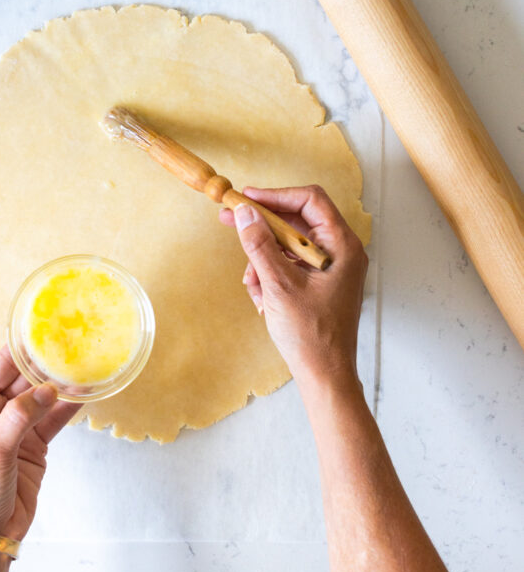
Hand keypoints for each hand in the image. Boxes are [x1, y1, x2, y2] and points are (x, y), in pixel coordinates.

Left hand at [0, 347, 79, 540]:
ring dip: (61, 385)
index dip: (21, 347)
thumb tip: (48, 389)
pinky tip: (85, 394)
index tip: (44, 329)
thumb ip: (21, 415)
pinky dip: (68, 407)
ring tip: (85, 365)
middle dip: (46, 364)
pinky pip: (53, 419)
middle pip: (24, 378)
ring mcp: (15, 427)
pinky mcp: (33, 445)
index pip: (0, 365)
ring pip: (42, 397)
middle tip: (72, 345)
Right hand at [219, 185, 367, 393]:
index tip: (247, 197)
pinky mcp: (318, 283)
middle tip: (231, 219)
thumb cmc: (312, 334)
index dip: (276, 195)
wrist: (325, 376)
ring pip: (288, 245)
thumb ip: (260, 245)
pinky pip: (289, 265)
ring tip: (252, 281)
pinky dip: (270, 274)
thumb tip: (245, 212)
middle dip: (263, 225)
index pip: (310, 200)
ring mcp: (329, 268)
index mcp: (342, 245)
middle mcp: (339, 251)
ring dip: (263, 257)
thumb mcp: (279, 285)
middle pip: (296, 221)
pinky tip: (261, 295)